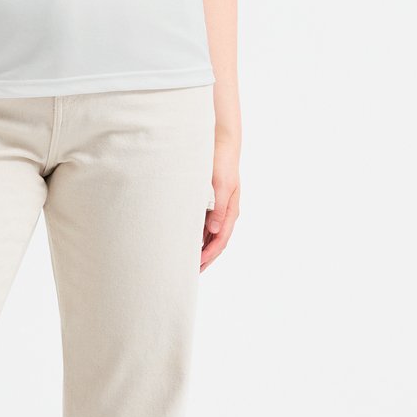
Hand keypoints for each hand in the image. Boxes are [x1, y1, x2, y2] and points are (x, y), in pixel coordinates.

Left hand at [200, 136, 239, 271]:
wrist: (220, 143)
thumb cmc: (222, 163)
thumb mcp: (222, 186)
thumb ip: (219, 210)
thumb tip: (214, 232)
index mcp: (230, 212)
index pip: (220, 241)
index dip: (209, 255)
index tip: (197, 266)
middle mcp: (225, 213)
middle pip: (216, 242)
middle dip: (205, 258)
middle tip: (191, 272)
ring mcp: (218, 209)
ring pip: (209, 235)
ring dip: (201, 248)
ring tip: (187, 261)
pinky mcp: (210, 202)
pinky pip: (203, 224)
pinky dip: (197, 235)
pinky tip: (186, 240)